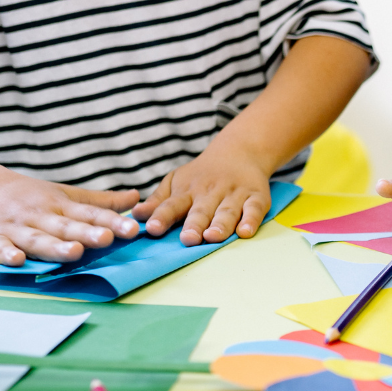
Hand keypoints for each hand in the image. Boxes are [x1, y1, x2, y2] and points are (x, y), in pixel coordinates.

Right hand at [0, 166, 139, 265]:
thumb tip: (137, 198)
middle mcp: (39, 216)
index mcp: (60, 206)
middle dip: (86, 233)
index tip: (132, 230)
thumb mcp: (65, 195)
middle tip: (107, 239)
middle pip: (65, 227)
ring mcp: (14, 228)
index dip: (111, 222)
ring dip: (54, 246)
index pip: (89, 215)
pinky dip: (6, 253)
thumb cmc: (30, 197)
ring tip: (74, 252)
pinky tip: (17, 260)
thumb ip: (101, 202)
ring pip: (37, 239)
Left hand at [133, 138, 274, 246]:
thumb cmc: (201, 175)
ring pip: (227, 211)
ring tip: (213, 237)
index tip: (152, 229)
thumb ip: (158, 201)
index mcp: (187, 191)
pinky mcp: (256, 197)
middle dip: (194, 224)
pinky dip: (251, 220)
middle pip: (201, 211)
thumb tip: (135, 216)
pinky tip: (245, 232)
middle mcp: (210, 192)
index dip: (162, 217)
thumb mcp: (176, 182)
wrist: (239, 151)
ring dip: (220, 225)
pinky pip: (254, 209)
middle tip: (188, 239)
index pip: (172, 205)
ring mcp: (234, 194)